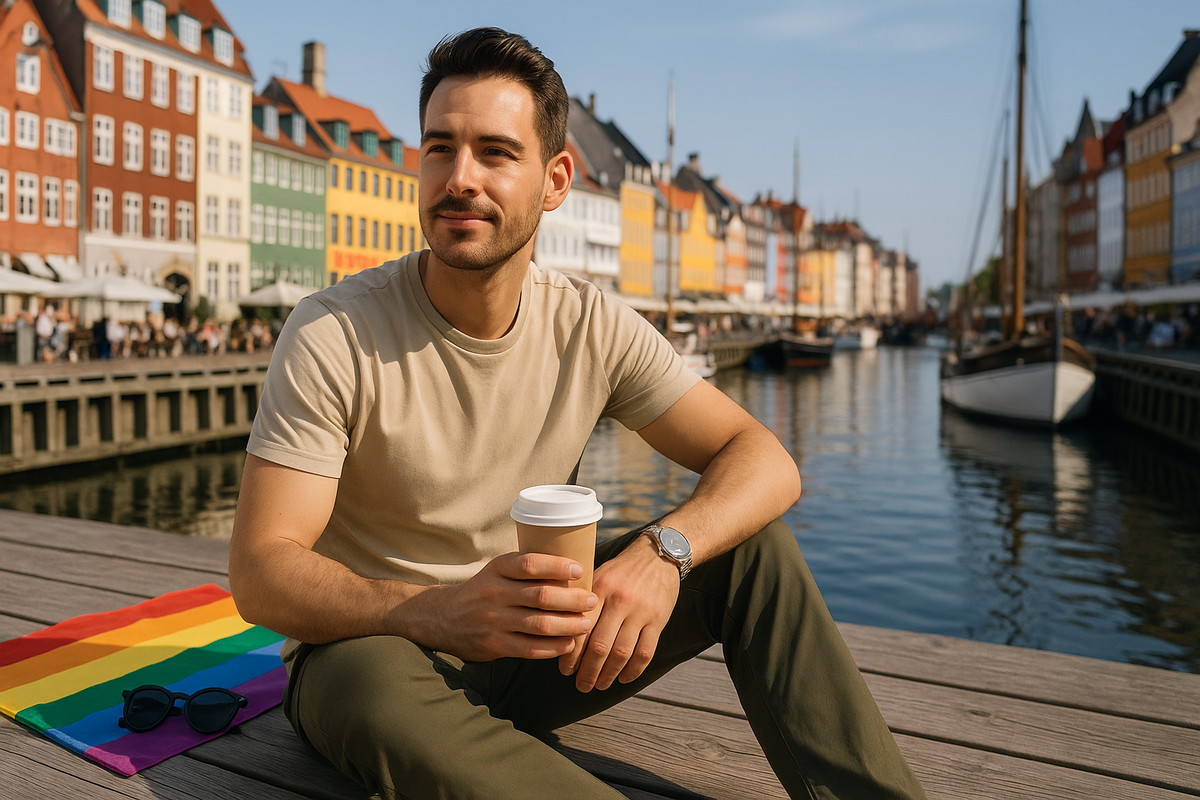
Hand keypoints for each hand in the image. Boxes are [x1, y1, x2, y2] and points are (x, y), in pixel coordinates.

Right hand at [412, 552, 596, 661]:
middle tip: (592, 600)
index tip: (579, 570)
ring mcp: (493, 621)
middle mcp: (494, 593)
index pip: (530, 564)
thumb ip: (526, 571)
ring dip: (569, 625)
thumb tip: (574, 571)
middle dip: (572, 600)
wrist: (442, 617)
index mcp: (497, 569)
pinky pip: (530, 648)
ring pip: (539, 624)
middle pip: (541, 596)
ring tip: (586, 623)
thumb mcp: (497, 571)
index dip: (557, 567)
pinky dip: (554, 647)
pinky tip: (569, 644)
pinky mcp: (494, 645)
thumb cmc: (483, 590)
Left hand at [558, 535, 679, 691]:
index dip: (571, 654)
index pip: (581, 628)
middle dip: (588, 671)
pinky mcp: (659, 619)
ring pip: (622, 653)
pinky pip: (646, 652)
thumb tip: (559, 628)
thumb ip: (582, 599)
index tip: (565, 669)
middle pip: (600, 646)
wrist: (659, 554)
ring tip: (600, 685)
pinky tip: (624, 678)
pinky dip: (634, 670)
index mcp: (599, 588)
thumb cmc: (621, 569)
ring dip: (609, 674)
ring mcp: (641, 611)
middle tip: (581, 685)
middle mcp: (620, 600)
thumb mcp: (598, 574)